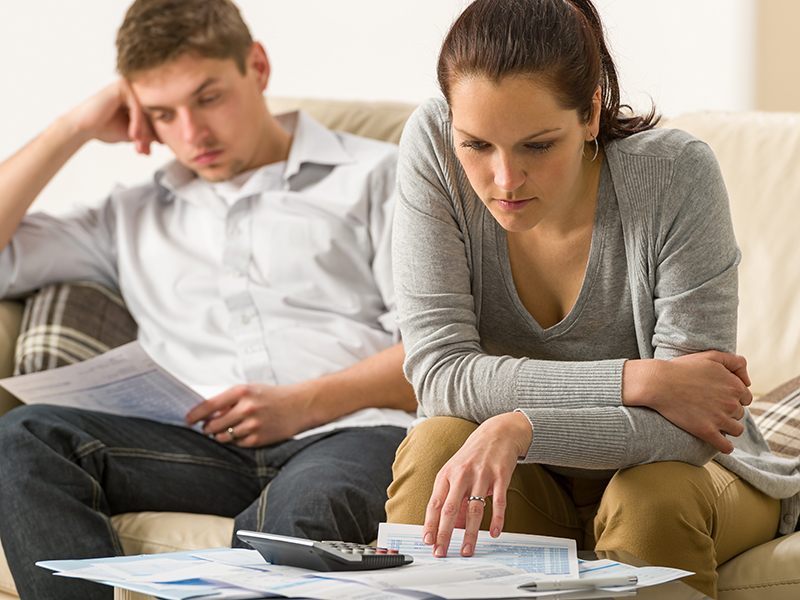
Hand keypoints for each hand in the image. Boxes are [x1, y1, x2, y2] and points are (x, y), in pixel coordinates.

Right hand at [63, 79, 158, 154]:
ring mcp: (129, 86)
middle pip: (150, 115)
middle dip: (148, 137)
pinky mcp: (123, 85)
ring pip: (145, 113)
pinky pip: (137, 108)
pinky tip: (133, 136)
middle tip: (145, 152)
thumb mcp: (133, 134)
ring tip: (140, 148)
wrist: (82, 128)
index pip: (152, 119)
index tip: (149, 151)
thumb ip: (148, 134)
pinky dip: (137, 124)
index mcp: (137, 100)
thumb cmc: (105, 129)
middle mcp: (135, 90)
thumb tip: (165, 140)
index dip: (152, 136)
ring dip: (143, 133)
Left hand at [185, 383, 316, 446]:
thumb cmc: (274, 396)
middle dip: (206, 428)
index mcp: (242, 392)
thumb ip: (229, 401)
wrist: (301, 405)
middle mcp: (246, 408)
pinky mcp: (258, 439)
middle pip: (213, 425)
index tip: (188, 419)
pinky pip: (237, 443)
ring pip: (223, 437)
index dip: (195, 414)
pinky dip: (236, 440)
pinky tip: (243, 433)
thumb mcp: (251, 390)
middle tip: (206, 427)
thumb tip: (208, 415)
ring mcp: (252, 425)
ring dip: (220, 435)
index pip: (209, 406)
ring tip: (226, 430)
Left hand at [423, 412, 531, 558]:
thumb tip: (450, 525)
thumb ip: (452, 497)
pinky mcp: (500, 477)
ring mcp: (481, 476)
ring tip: (466, 550)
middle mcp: (461, 475)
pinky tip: (493, 533)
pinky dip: (496, 520)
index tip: (428, 541)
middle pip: (450, 509)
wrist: (496, 434)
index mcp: (446, 474)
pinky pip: (498, 502)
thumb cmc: (472, 456)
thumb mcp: (455, 473)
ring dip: (470, 533)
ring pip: (474, 509)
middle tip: (442, 551)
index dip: (430, 524)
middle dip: (444, 534)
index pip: (435, 503)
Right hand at [623, 351, 751, 453]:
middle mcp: (732, 403)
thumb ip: (736, 362)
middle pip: (739, 413)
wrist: (658, 383)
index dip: (733, 397)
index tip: (719, 396)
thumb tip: (748, 381)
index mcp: (735, 386)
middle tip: (710, 406)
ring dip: (727, 427)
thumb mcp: (711, 356)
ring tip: (712, 422)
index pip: (745, 397)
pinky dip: (726, 447)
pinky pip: (726, 447)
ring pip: (736, 430)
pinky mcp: (707, 432)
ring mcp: (720, 419)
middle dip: (728, 411)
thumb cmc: (682, 368)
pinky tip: (720, 443)